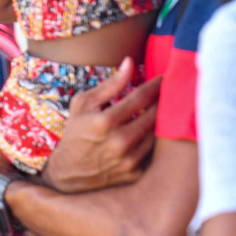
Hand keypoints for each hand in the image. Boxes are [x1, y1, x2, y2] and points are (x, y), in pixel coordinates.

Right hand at [44, 59, 160, 192]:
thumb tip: (130, 62)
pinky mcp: (135, 174)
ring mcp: (129, 160)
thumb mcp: (83, 104)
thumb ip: (110, 84)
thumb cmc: (75, 132)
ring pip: (157, 133)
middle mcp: (119, 141)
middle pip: (155, 115)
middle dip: (162, 101)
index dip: (155, 85)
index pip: (140, 97)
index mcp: (105, 121)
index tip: (164, 79)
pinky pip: (153, 152)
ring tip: (160, 112)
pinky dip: (153, 141)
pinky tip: (149, 134)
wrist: (68, 173)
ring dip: (160, 121)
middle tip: (167, 93)